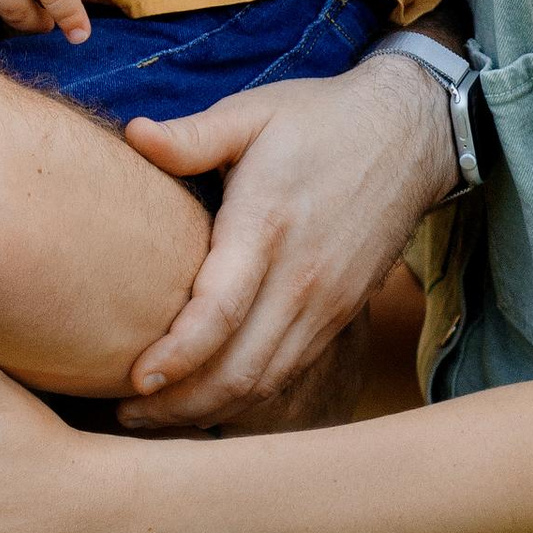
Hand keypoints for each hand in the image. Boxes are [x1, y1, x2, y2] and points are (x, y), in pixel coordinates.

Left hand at [115, 51, 456, 431]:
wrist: (409, 136)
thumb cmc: (321, 121)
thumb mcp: (254, 113)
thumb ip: (193, 135)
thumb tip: (133, 135)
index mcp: (268, 224)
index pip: (220, 311)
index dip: (176, 355)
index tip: (132, 379)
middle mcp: (302, 277)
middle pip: (240, 368)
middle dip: (178, 403)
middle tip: (124, 414)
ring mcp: (326, 303)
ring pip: (265, 382)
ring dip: (208, 409)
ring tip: (155, 418)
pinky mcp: (339, 315)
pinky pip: (289, 373)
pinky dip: (246, 397)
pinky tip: (207, 399)